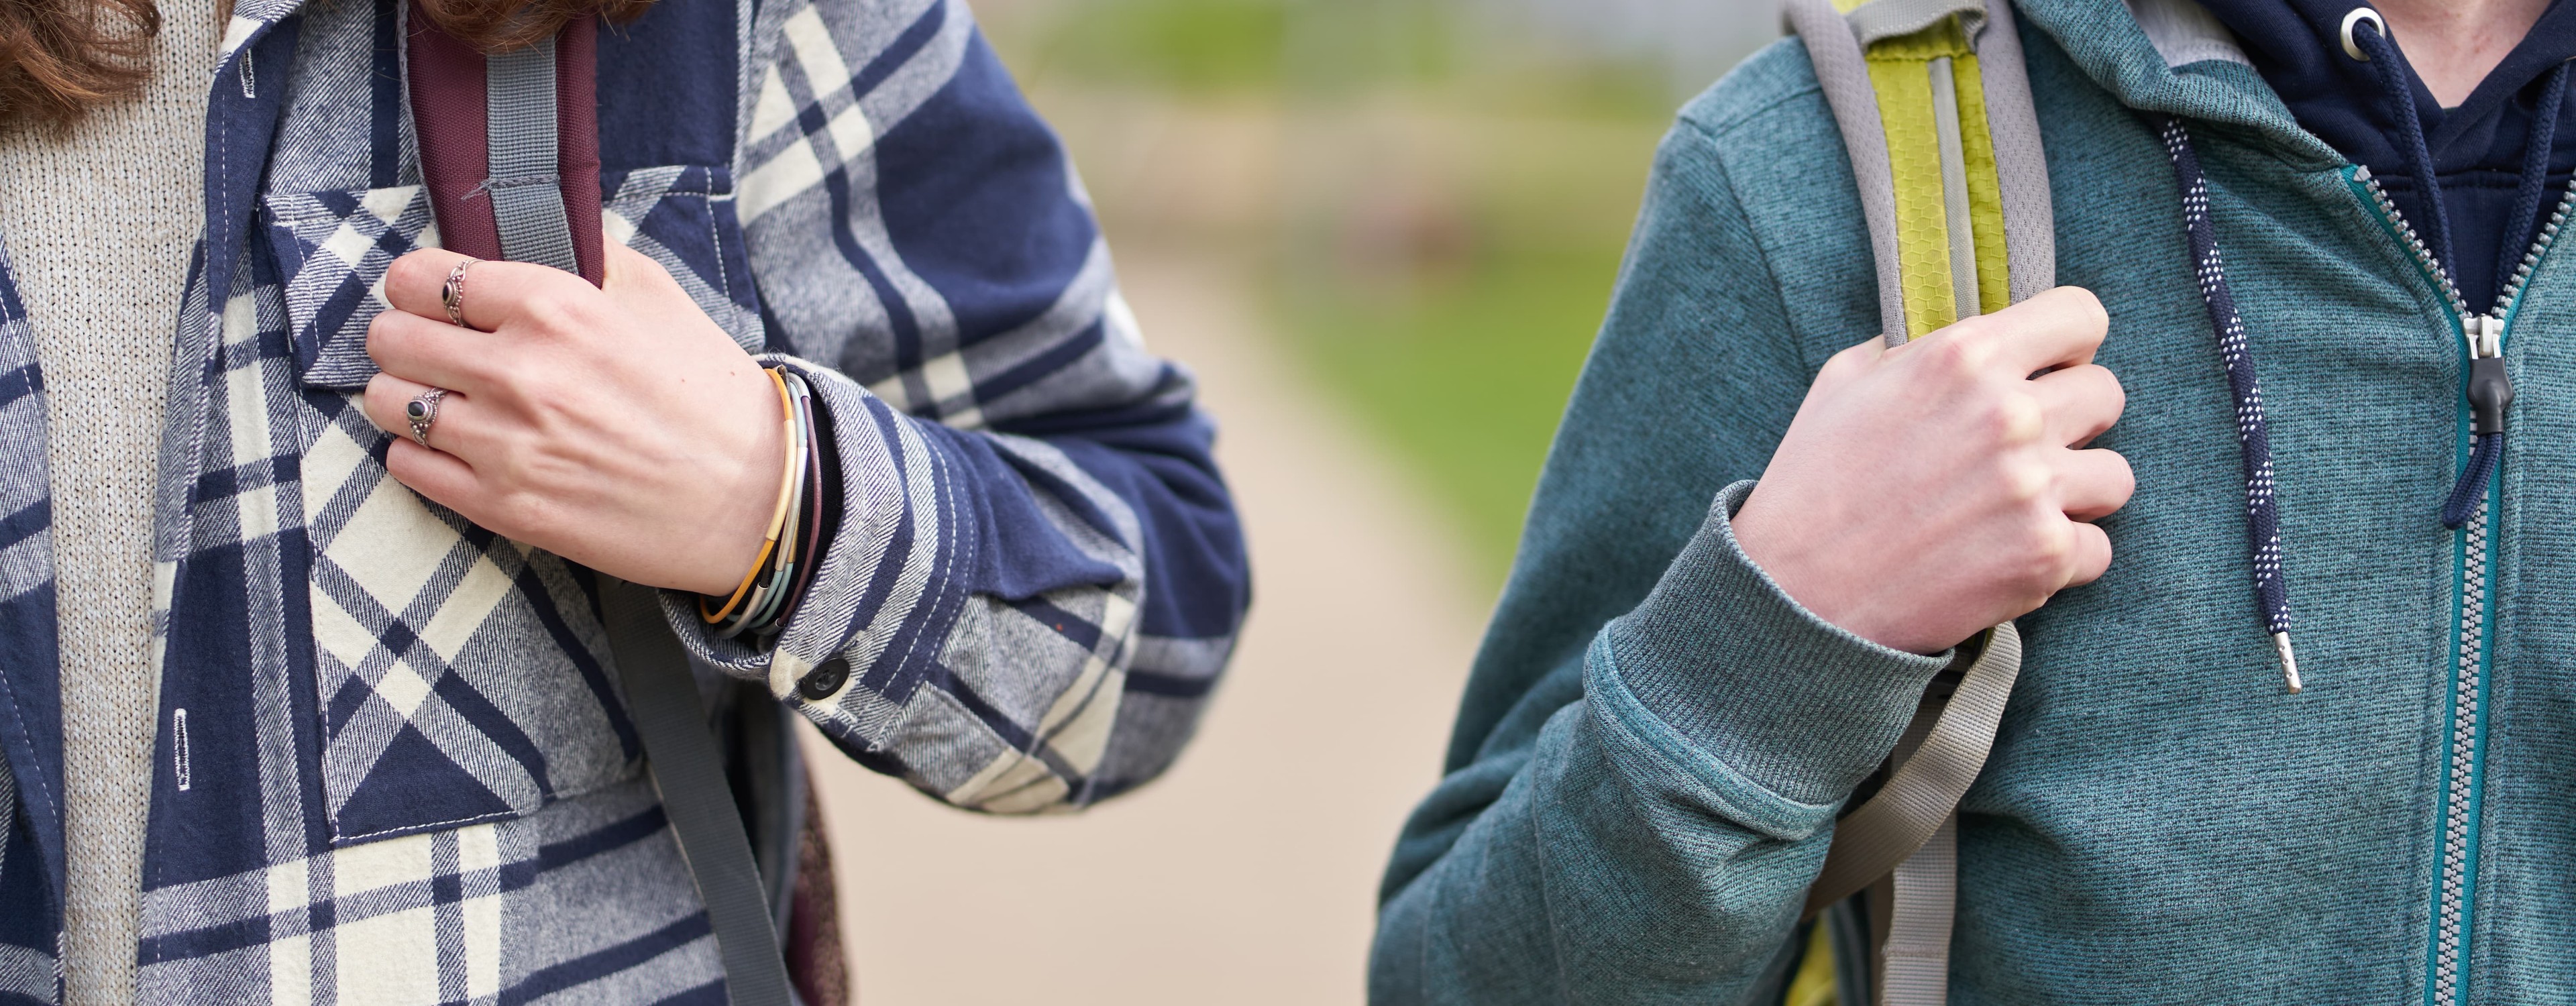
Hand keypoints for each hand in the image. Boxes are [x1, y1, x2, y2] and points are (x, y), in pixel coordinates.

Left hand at [361, 244, 786, 596]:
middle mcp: (520, 372)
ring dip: (403, 394)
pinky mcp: (504, 507)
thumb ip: (590, 254)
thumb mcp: (660, 297)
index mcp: (556, 307)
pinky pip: (408, 466)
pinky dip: (416, 451)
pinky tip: (450, 444)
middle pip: (391, 337)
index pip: (425, 277)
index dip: (419, 284)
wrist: (756, 498)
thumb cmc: (712, 397)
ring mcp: (506, 445)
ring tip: (435, 397)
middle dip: (401, 336)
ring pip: (388, 403)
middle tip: (426, 346)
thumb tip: (543, 230)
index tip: (430, 296)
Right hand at [1730, 287, 2132, 654]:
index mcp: (1964, 356)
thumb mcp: (1846, 382)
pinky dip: (2059, 560)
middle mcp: (2009, 413)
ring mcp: (2032, 487)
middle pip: (2107, 394)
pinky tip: (2007, 558)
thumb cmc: (1812, 483)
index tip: (2048, 371)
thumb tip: (1963, 333)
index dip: (2068, 345)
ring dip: (2075, 493)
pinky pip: (2098, 549)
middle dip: (2072, 421)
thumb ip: (1917, 348)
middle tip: (2025, 451)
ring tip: (2020, 510)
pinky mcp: (2043, 556)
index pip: (2082, 316)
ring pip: (2115, 475)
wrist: (1793, 593)